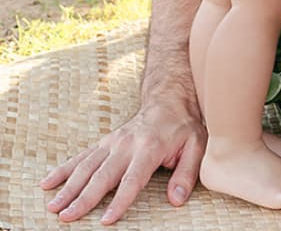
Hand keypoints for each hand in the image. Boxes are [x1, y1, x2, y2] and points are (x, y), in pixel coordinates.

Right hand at [40, 98, 205, 223]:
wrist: (169, 99)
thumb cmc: (184, 126)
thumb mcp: (197, 144)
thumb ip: (187, 172)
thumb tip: (176, 198)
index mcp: (150, 147)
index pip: (133, 178)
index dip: (120, 200)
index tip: (106, 220)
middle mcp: (127, 144)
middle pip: (103, 174)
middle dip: (84, 197)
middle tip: (67, 217)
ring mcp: (113, 142)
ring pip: (86, 166)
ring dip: (68, 187)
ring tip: (53, 207)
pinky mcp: (104, 143)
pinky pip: (81, 157)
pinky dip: (63, 170)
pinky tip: (47, 183)